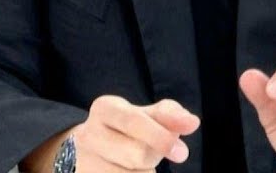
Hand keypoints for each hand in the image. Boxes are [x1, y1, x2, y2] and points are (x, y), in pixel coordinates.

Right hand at [63, 95, 198, 171]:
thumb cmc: (126, 128)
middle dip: (155, 156)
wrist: (86, 149)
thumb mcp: (147, 115)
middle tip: (157, 152)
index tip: (182, 153)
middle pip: (136, 154)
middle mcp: (88, 134)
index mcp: (106, 108)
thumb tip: (192, 122)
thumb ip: (171, 115)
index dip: (161, 137)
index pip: (135, 122)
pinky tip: (127, 170)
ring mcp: (83, 161)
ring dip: (145, 172)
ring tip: (136, 161)